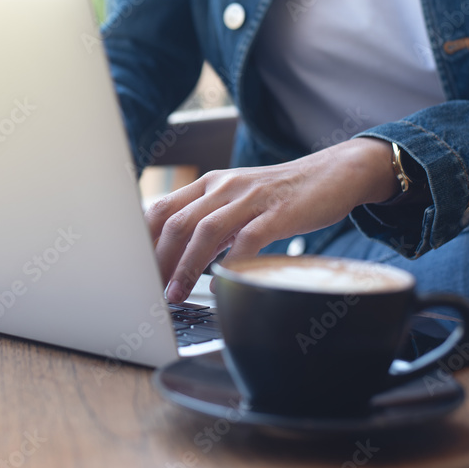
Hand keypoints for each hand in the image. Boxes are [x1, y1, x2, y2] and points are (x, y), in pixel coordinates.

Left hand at [145, 137, 398, 301]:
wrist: (335, 173)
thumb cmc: (282, 194)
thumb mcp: (238, 200)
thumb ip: (211, 221)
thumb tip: (180, 255)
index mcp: (209, 184)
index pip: (162, 209)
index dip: (142, 241)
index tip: (133, 269)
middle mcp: (224, 186)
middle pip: (177, 221)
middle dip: (158, 259)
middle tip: (149, 289)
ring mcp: (250, 198)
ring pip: (205, 230)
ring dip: (185, 266)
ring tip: (176, 294)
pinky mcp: (278, 212)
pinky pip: (248, 239)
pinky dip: (231, 263)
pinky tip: (222, 284)